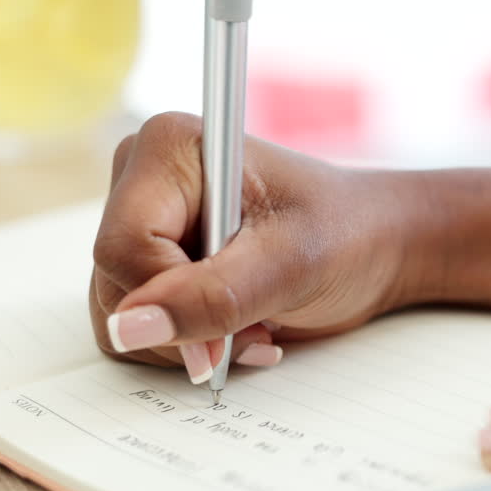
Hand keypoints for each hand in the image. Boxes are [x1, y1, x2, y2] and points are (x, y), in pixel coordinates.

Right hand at [90, 112, 437, 381]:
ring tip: (256, 326)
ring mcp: (143, 222)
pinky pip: (136, 325)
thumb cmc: (346, 235)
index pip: (123, 247)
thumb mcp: (289, 267)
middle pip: (116, 282)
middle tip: (256, 326)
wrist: (374, 246)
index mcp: (170, 149)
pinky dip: (188, 341)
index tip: (223, 335)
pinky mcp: (153, 261)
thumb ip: (210, 297)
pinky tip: (241, 328)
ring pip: (119, 312)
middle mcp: (142, 179)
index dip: (168, 303)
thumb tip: (128, 327)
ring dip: (190, 339)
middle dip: (187, 325)